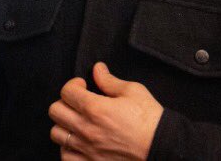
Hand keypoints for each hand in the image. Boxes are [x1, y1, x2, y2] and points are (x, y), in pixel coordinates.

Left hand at [48, 62, 162, 159]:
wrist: (164, 148)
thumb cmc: (151, 120)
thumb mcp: (133, 92)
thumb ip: (109, 81)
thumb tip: (98, 69)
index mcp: (95, 108)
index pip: (66, 92)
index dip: (73, 85)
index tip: (83, 86)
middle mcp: (87, 129)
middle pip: (55, 111)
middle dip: (65, 102)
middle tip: (78, 103)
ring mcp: (87, 149)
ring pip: (56, 134)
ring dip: (65, 125)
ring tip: (78, 122)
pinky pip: (66, 156)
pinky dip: (68, 149)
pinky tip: (79, 143)